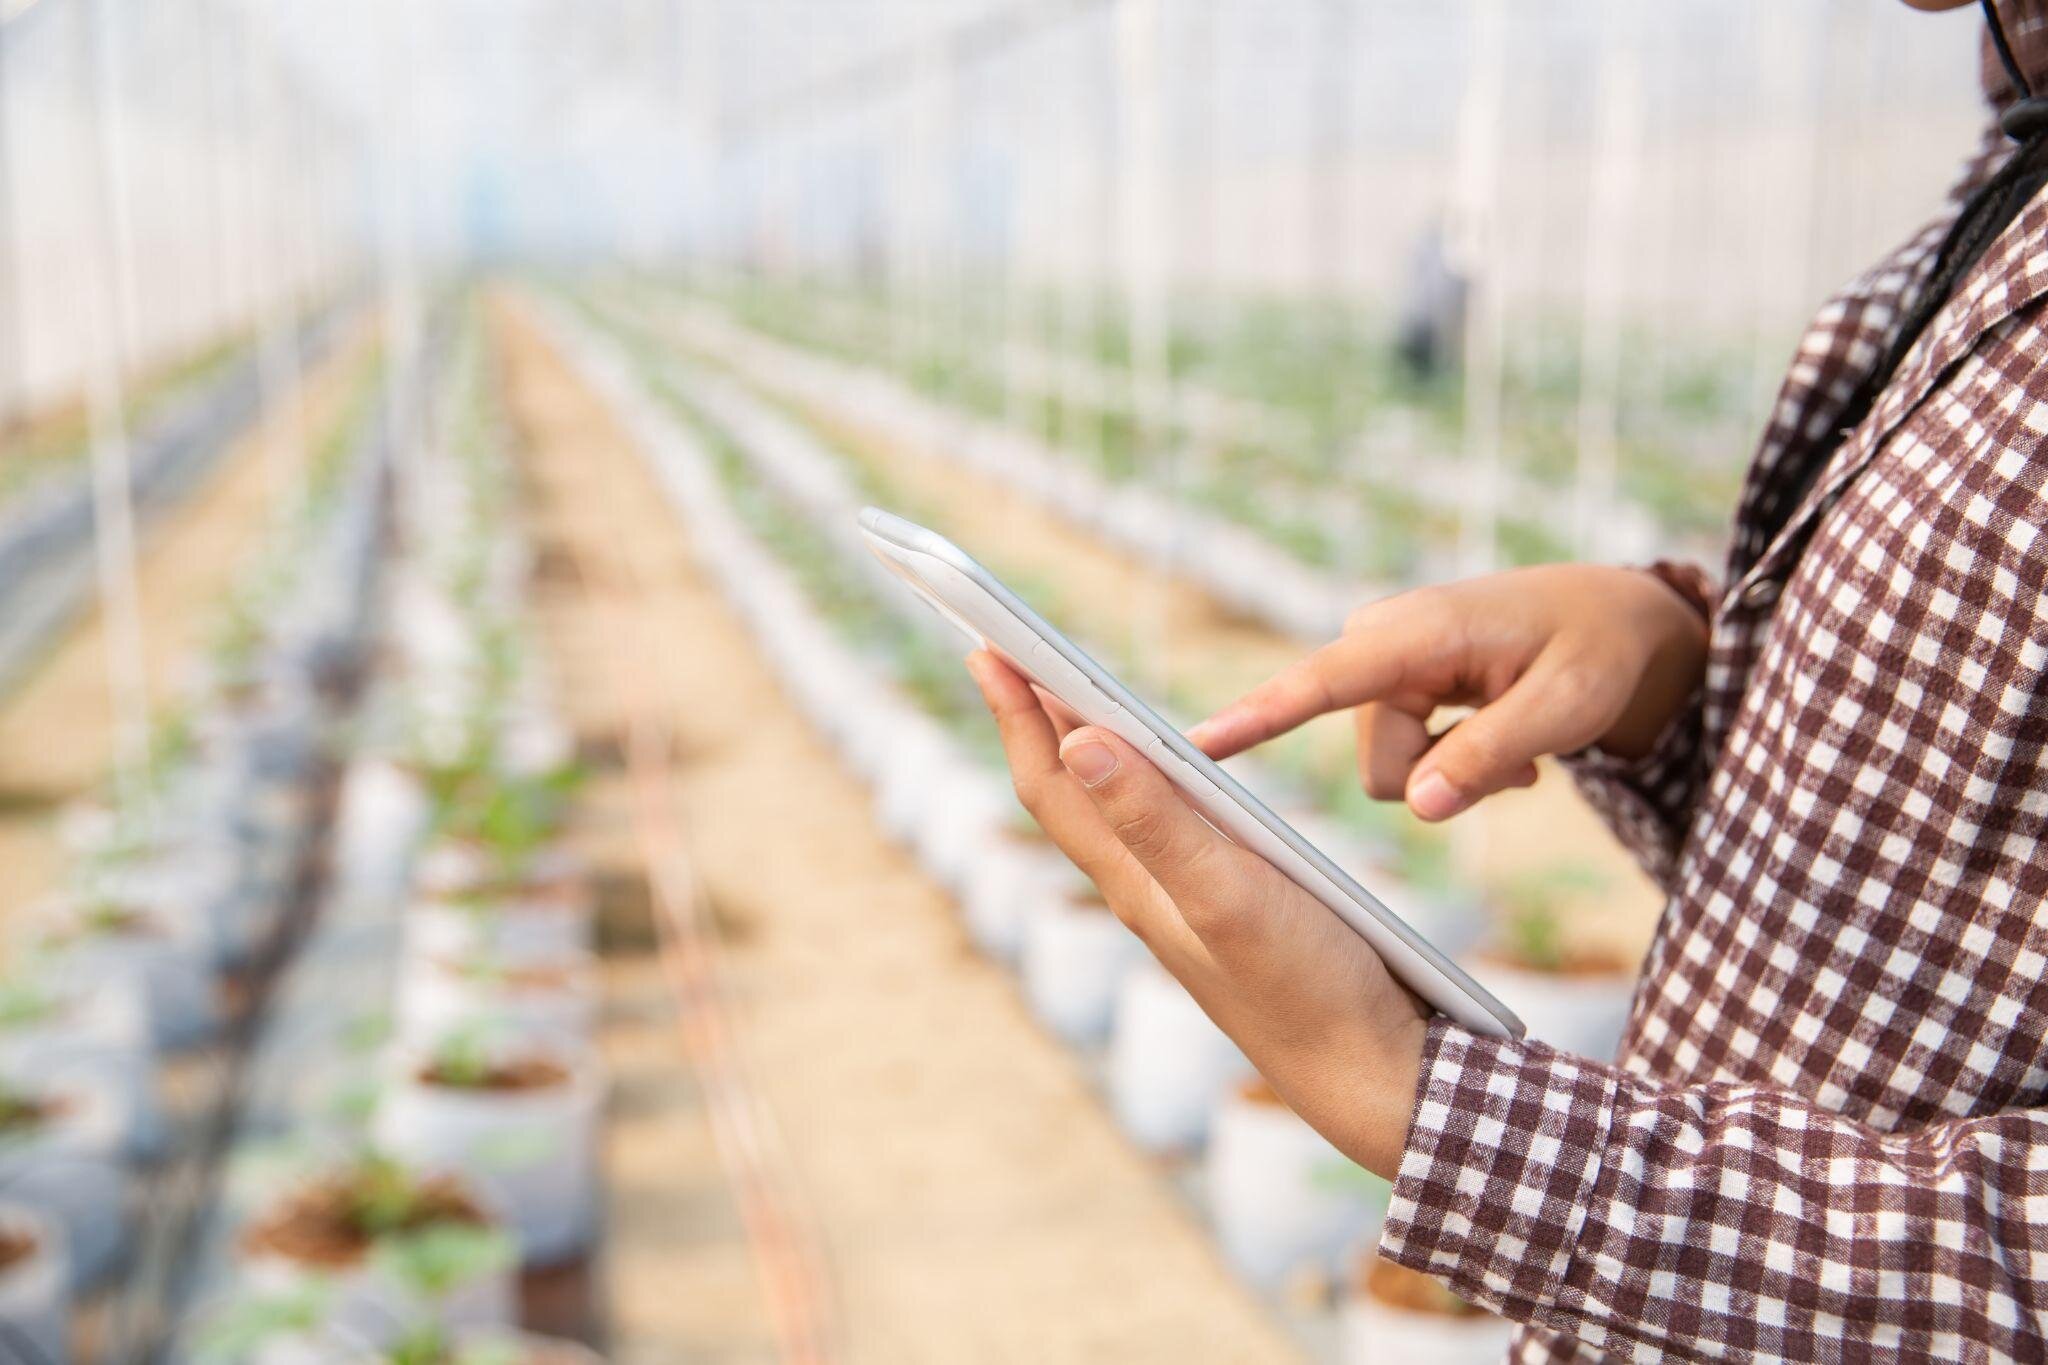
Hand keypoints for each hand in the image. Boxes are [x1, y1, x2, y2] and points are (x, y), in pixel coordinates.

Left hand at [967, 650, 1427, 1176]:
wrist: (1369, 1073)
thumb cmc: (1305, 986)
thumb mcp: (1227, 892)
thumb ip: (1155, 820)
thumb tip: (1075, 742)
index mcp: (1134, 880)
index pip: (1051, 784)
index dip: (1016, 713)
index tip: (984, 645)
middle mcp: (1145, 888)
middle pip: (1070, 791)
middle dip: (1036, 717)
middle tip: (1007, 652)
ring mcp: (1183, 901)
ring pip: (1113, 809)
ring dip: (1086, 744)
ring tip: (1067, 694)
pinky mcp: (1226, 908)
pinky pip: (1161, 828)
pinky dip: (1147, 780)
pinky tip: (1168, 773)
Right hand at [1188, 565, 1708, 821]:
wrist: (1610, 620)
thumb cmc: (1595, 651)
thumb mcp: (1566, 708)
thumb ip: (1489, 756)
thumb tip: (1417, 808)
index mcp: (1418, 631)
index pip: (1322, 682)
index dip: (1256, 717)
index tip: (1191, 745)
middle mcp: (1380, 641)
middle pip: (1379, 762)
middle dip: (1442, 779)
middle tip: (1522, 760)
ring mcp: (1381, 666)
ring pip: (1390, 771)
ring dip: (1454, 773)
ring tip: (1518, 744)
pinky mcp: (1389, 687)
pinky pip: (1401, 760)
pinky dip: (1452, 763)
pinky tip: (1503, 741)